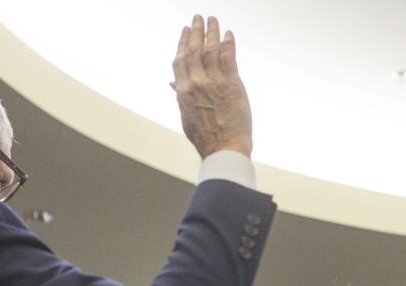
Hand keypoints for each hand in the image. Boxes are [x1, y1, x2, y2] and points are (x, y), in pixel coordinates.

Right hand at [170, 15, 253, 157]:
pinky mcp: (232, 83)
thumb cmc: (205, 137)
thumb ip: (180, 96)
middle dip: (196, 31)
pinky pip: (229, 57)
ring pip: (211, 49)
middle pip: (194, 49)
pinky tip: (228, 34)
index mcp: (183, 90)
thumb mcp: (186, 116)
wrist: (224, 147)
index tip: (185, 31)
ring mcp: (214, 81)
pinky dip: (228, 43)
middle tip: (198, 18)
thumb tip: (173, 83)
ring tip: (213, 19)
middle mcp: (196, 82)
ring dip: (212, 31)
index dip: (183, 43)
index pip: (180, 59)